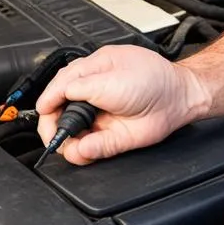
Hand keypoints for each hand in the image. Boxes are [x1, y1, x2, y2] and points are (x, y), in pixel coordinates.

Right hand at [35, 45, 207, 164]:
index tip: (44, 111)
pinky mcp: (110, 138)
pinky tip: (80, 149)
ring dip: (65, 140)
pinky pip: (89, 149)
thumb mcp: (111, 77)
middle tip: (52, 133)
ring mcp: (101, 116)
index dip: (49, 99)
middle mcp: (94, 94)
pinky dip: (81, 153)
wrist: (179, 99)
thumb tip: (56, 100)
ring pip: (72, 133)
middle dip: (52, 123)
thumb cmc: (154, 79)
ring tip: (66, 142)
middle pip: (60, 110)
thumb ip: (81, 88)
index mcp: (93, 71)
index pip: (61, 84)